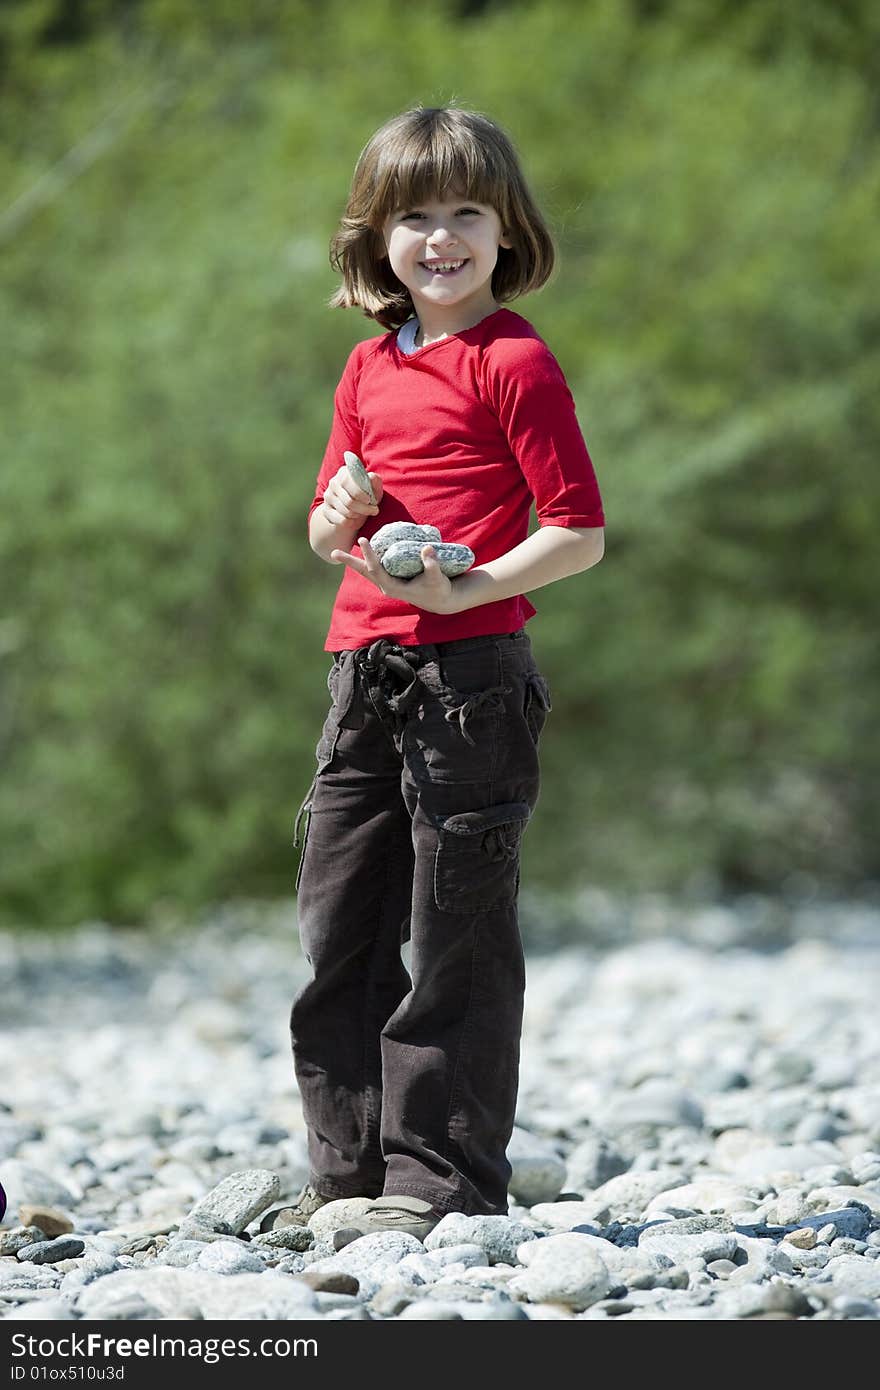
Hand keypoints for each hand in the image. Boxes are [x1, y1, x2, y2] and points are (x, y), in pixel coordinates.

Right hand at [319, 465, 382, 525]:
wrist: (354, 507)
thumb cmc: (367, 494)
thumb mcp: (374, 486)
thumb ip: (374, 480)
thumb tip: (370, 477)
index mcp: (344, 473)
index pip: (347, 482)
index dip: (360, 493)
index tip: (369, 500)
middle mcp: (333, 483)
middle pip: (348, 501)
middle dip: (364, 508)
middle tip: (374, 510)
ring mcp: (328, 497)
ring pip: (346, 512)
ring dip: (359, 515)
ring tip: (364, 513)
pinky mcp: (326, 511)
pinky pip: (341, 521)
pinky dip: (351, 522)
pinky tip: (355, 519)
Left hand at [330, 538, 464, 614]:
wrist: (441, 600)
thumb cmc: (439, 589)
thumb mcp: (437, 579)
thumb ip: (432, 565)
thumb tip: (427, 547)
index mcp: (393, 588)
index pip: (375, 570)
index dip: (368, 555)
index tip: (363, 540)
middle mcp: (387, 586)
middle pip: (365, 571)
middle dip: (350, 562)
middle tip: (333, 553)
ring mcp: (388, 582)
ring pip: (367, 570)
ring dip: (354, 561)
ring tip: (338, 554)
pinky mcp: (392, 578)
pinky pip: (376, 567)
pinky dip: (368, 559)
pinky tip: (363, 550)